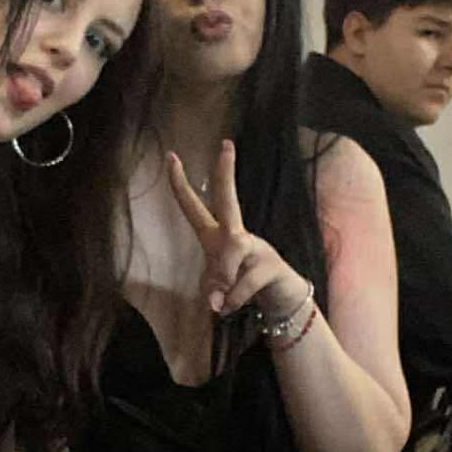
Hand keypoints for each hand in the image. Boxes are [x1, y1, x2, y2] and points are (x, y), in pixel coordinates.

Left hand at [168, 139, 308, 322]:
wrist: (280, 300)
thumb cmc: (241, 287)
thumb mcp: (217, 287)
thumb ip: (210, 287)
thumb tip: (216, 300)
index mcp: (216, 236)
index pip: (194, 206)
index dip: (180, 184)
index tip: (171, 157)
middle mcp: (235, 235)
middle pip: (228, 200)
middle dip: (225, 174)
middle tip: (226, 144)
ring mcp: (257, 247)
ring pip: (231, 255)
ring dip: (223, 284)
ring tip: (222, 302)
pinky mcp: (271, 266)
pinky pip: (241, 286)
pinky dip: (232, 302)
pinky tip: (232, 307)